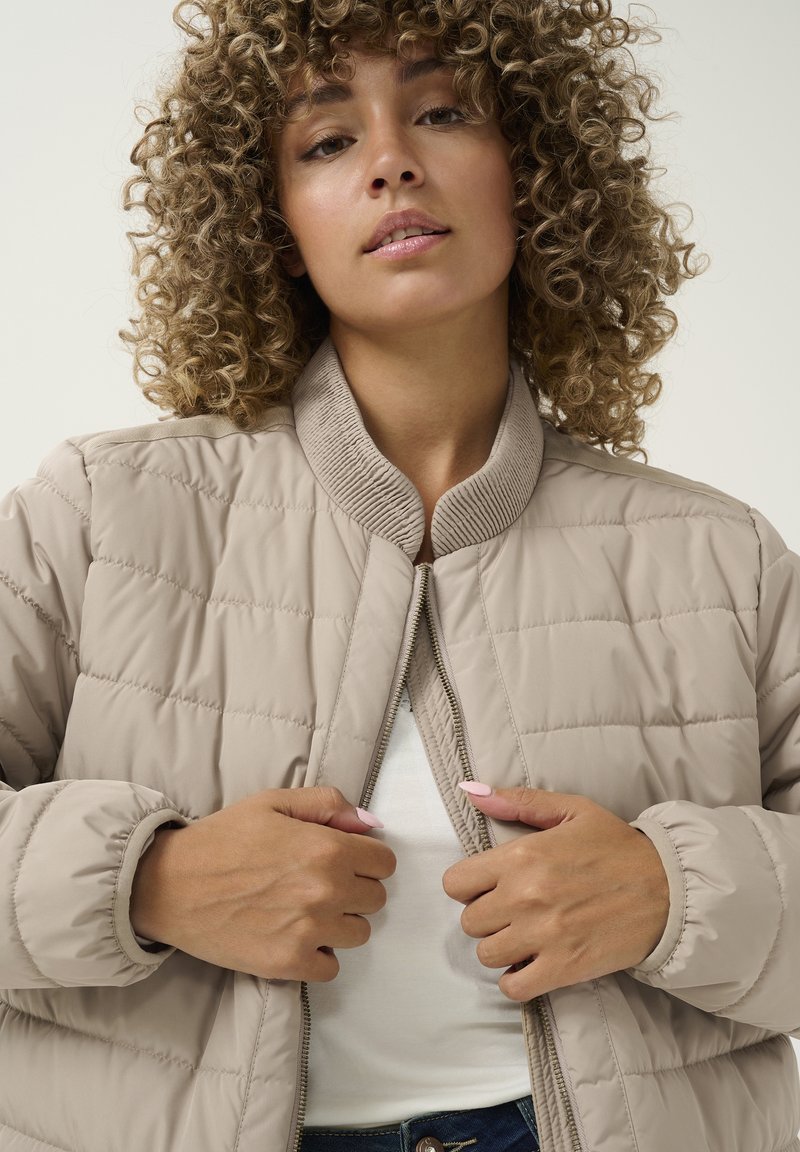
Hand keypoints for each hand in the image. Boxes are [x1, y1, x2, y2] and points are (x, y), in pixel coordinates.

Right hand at [130, 786, 395, 981]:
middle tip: (320, 884)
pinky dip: (319, 955)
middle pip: (376, 899)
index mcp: (326, 849)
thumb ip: (328, 805)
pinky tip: (295, 936)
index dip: (367, 859)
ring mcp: (308, 931)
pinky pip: (331, 968)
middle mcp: (325, 891)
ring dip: (340, 923)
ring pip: (358, 934)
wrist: (169, 885)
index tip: (346, 860)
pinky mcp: (288, 964)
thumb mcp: (273, 803)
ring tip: (306, 910)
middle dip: (355, 889)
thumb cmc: (221, 839)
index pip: (385, 863)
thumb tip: (370, 823)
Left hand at [442, 785, 669, 1001]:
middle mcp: (525, 896)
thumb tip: (471, 791)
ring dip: (501, 948)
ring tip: (524, 936)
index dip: (468, 886)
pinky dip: (516, 981)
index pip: (455, 883)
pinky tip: (531, 964)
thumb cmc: (618, 846)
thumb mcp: (571, 810)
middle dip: (486, 916)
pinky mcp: (564, 968)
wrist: (669, 888)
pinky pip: (513, 987)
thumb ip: (519, 801)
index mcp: (522, 855)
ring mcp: (543, 936)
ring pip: (486, 955)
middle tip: (512, 911)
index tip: (489, 886)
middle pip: (469, 922)